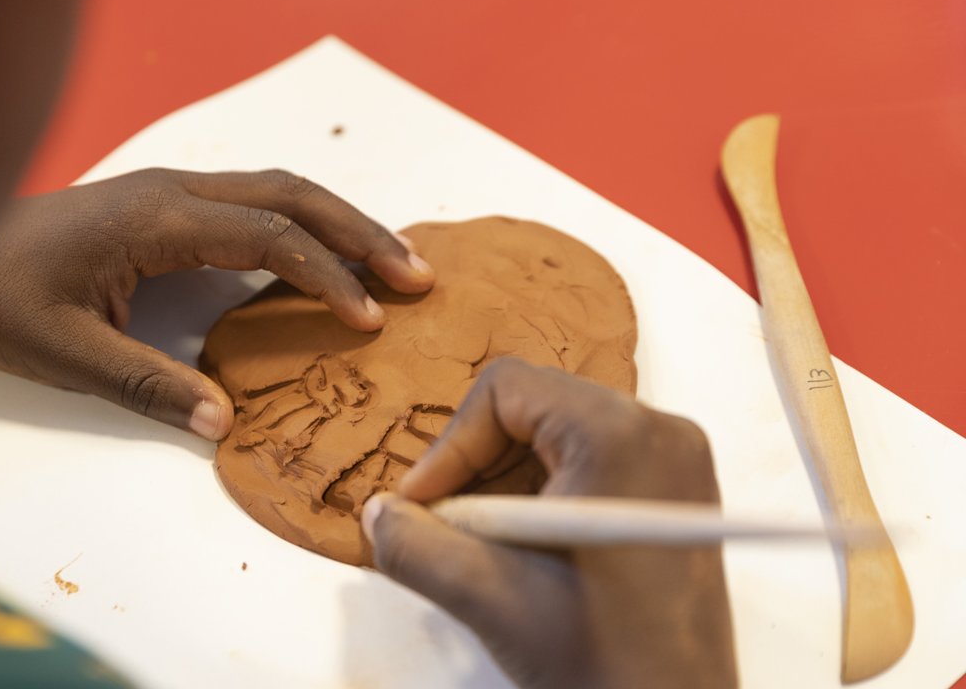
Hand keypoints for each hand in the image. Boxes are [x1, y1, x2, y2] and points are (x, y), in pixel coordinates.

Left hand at [0, 168, 434, 439]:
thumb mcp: (67, 355)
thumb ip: (148, 387)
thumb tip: (226, 425)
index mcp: (155, 217)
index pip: (267, 235)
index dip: (325, 275)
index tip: (367, 319)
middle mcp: (173, 189)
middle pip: (291, 194)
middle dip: (359, 232)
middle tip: (417, 275)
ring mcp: (171, 190)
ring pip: (278, 190)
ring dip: (339, 222)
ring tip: (393, 263)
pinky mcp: (167, 204)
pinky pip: (254, 203)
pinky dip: (304, 224)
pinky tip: (327, 255)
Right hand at [362, 359, 737, 688]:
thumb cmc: (605, 664)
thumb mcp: (489, 597)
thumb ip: (414, 544)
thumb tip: (376, 514)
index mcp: (620, 436)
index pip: (507, 390)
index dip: (451, 445)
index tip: (423, 505)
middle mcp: (659, 432)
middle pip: (533, 410)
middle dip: (476, 468)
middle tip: (446, 531)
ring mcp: (676, 465)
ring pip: (556, 440)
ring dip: (504, 490)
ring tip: (485, 553)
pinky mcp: (674, 499)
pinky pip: (590, 469)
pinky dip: (540, 502)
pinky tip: (522, 558)